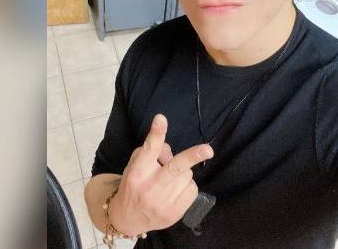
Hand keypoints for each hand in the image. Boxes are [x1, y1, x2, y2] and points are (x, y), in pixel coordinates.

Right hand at [108, 114, 213, 235]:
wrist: (128, 218)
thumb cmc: (135, 184)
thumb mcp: (136, 164)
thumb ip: (152, 151)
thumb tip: (171, 150)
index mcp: (138, 171)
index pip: (149, 149)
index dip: (157, 133)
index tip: (161, 118)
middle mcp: (150, 187)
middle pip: (176, 167)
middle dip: (193, 156)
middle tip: (208, 149)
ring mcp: (163, 202)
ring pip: (187, 175)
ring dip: (182, 174)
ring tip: (169, 181)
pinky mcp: (174, 214)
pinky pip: (192, 190)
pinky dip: (186, 187)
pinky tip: (174, 192)